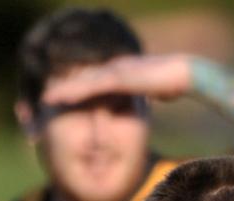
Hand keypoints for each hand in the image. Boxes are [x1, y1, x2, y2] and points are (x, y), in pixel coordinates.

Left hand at [41, 54, 192, 105]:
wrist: (187, 72)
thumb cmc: (177, 81)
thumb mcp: (160, 90)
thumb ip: (152, 92)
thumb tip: (157, 96)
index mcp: (122, 73)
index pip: (95, 82)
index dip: (79, 91)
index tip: (64, 100)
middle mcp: (115, 69)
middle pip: (84, 79)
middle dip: (66, 89)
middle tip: (46, 99)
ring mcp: (116, 72)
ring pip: (84, 82)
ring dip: (64, 91)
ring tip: (46, 100)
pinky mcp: (119, 78)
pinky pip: (92, 87)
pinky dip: (75, 93)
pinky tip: (62, 98)